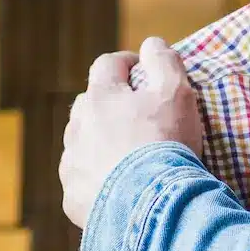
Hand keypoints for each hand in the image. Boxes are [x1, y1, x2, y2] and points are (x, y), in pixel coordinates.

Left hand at [59, 38, 205, 229]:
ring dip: (98, 142)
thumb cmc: (165, 144)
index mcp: (101, 97)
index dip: (126, 62)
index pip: (107, 65)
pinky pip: (82, 182)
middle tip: (135, 114)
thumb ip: (164, 61)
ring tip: (126, 155)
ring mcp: (72, 164)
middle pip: (88, 104)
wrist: (149, 206)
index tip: (141, 68)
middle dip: (109, 104)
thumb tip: (152, 43)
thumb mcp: (176, 93)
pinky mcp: (73, 197)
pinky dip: (97, 179)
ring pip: (81, 143)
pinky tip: (118, 189)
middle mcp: (78, 127)